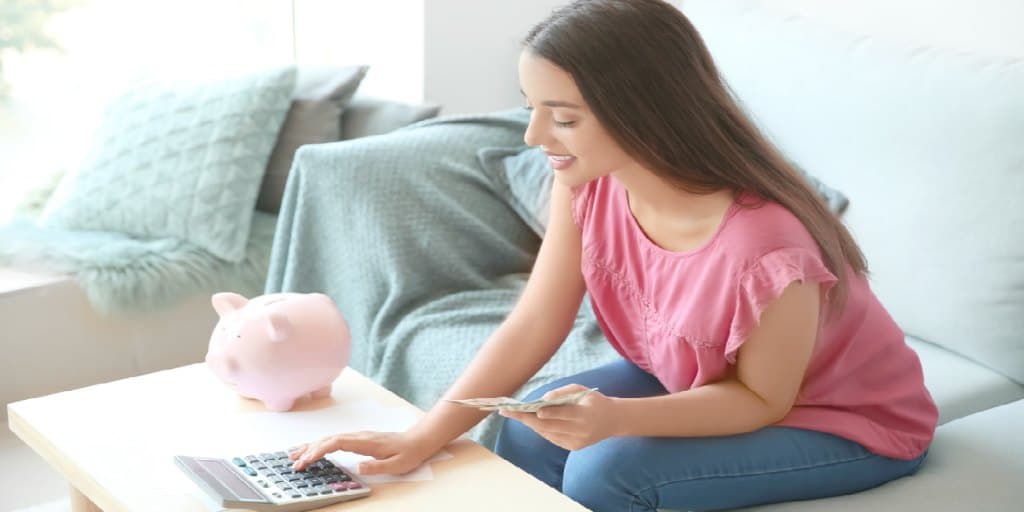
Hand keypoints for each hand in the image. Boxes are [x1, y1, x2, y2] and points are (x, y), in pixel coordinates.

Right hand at [288, 430, 433, 474]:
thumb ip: (377, 466)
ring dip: (312, 446)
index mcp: (366, 442)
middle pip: (329, 439)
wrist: (417, 441)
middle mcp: (359, 436)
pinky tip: (313, 450)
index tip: (307, 459)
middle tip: (294, 462)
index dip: (320, 450)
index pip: (337, 442)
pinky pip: (335, 441)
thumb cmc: (408, 453)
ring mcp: (358, 437)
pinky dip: (321, 445)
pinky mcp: (358, 440)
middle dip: (310, 450)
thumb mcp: (397, 464)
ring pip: (330, 439)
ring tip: (294, 454)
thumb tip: (358, 467)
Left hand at [499, 384, 620, 450]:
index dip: (548, 413)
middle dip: (527, 418)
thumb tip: (543, 400)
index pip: (564, 414)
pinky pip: (552, 438)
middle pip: (550, 426)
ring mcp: (576, 442)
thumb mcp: (583, 390)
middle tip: (508, 411)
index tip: (532, 410)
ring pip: (548, 433)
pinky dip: (540, 429)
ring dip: (530, 424)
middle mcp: (581, 431)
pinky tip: (530, 421)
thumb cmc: (594, 401)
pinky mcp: (573, 447)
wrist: (613, 421)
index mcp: (585, 415)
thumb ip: (563, 393)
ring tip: (513, 414)